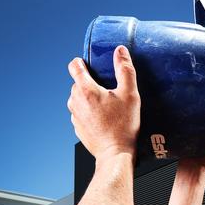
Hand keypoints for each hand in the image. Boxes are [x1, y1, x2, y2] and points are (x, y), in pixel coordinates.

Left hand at [67, 46, 140, 160]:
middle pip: (77, 83)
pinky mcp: (78, 128)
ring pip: (78, 99)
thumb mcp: (130, 95)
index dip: (81, 62)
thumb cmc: (123, 126)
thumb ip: (125, 70)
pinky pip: (81, 114)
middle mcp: (75, 101)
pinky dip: (89, 113)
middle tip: (108, 90)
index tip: (89, 64)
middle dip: (90, 83)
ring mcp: (75, 116)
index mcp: (85, 89)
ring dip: (89, 99)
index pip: (74, 66)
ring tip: (107, 106)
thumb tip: (120, 51)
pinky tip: (104, 119)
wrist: (115, 154)